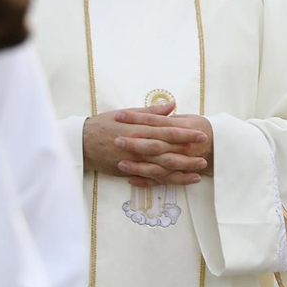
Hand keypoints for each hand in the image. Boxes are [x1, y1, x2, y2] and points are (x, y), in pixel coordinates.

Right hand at [82, 102, 212, 186]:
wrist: (81, 143)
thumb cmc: (104, 124)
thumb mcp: (126, 113)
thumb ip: (150, 112)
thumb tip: (172, 106)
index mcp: (139, 129)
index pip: (166, 131)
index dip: (184, 133)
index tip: (200, 133)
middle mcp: (138, 146)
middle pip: (167, 151)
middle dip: (187, 153)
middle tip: (205, 153)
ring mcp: (134, 161)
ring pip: (161, 168)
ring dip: (181, 169)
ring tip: (199, 170)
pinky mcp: (130, 172)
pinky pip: (151, 179)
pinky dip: (167, 181)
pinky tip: (181, 181)